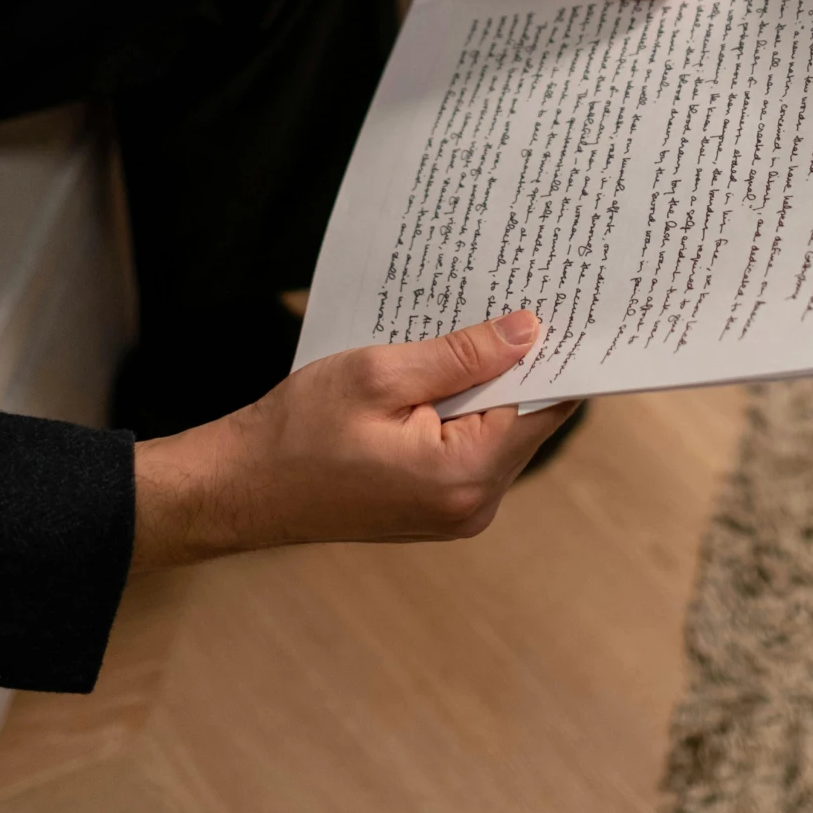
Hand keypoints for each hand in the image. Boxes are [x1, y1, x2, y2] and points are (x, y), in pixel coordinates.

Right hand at [131, 310, 574, 571]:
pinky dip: (467, 409)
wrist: (245, 487)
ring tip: (478, 328)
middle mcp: (473, 505)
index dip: (558, 355)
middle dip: (522, 363)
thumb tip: (530, 330)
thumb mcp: (381, 374)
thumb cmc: (301, 430)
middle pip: (526, 420)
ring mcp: (457, 512)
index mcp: (465, 476)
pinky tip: (448, 371)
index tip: (567, 308)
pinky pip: (472, 448)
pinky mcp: (438, 507)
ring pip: (500, 432)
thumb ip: (462, 355)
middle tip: (522, 300)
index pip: (544, 407)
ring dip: (490, 384)